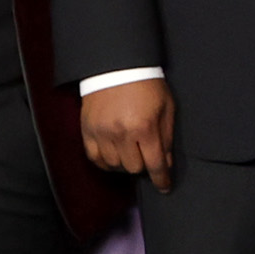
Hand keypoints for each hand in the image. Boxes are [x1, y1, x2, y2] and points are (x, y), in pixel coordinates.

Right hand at [80, 78, 176, 192]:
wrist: (116, 66)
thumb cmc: (146, 85)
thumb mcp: (166, 108)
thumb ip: (166, 137)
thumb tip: (166, 164)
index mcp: (145, 127)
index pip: (155, 164)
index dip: (161, 179)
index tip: (165, 187)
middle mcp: (121, 133)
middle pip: (134, 168)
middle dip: (143, 165)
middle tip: (145, 155)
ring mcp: (101, 132)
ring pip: (114, 166)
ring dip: (125, 163)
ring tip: (130, 152)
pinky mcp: (87, 130)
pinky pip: (95, 158)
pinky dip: (106, 162)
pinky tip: (114, 155)